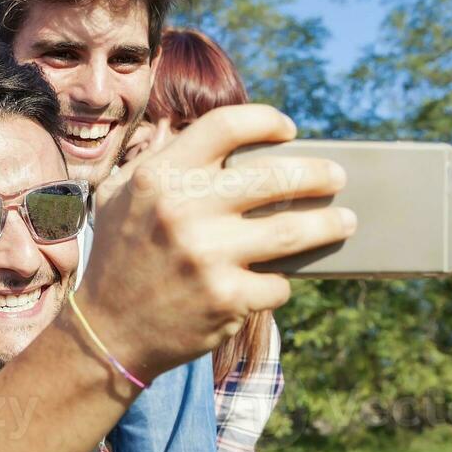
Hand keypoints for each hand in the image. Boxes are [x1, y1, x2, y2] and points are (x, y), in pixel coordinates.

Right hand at [79, 104, 354, 379]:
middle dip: (318, 175)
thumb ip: (161, 160)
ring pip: (293, 231)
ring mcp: (206, 256)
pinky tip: (278, 279)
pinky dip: (282, 281)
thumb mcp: (120, 195)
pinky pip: (278, 283)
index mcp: (157, 177)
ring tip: (344, 222)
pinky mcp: (225, 298)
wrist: (107, 331)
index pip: (226, 125)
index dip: (266, 121)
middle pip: (276, 175)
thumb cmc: (121, 255)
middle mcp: (182, 211)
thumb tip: (223, 137)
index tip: (288, 130)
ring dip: (328, 225)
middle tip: (336, 178)